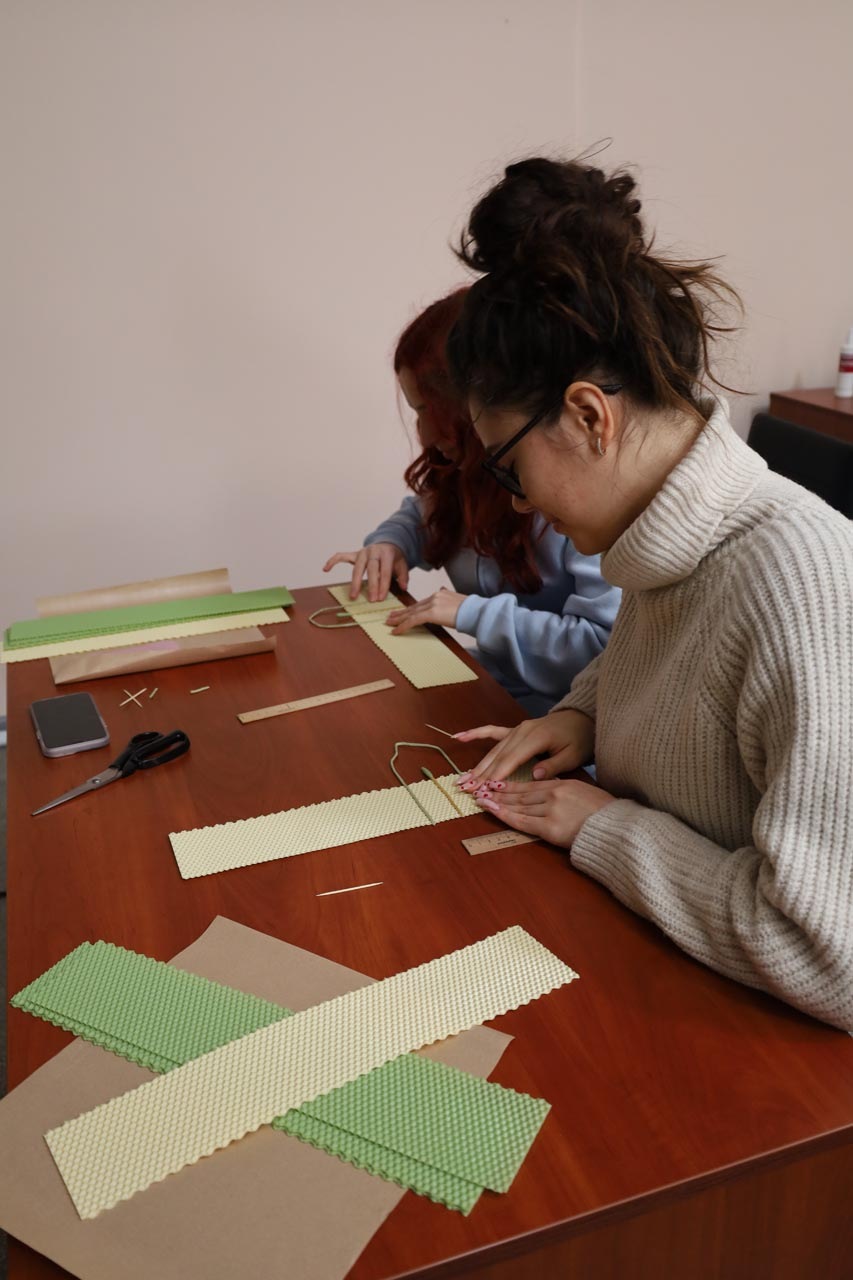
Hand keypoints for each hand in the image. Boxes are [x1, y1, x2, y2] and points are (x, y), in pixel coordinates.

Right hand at [322, 543, 408, 601]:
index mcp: (386, 553)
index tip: (381, 598)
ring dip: (355, 582)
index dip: (383, 585)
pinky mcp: (354, 554)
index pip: (384, 571)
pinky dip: (332, 561)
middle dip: (371, 585)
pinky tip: (325, 569)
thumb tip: (404, 587)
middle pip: (371, 570)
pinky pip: (341, 556)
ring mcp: (362, 552)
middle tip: (371, 600)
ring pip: (357, 567)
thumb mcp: (402, 564)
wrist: (387, 542)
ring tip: (353, 596)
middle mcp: (373, 551)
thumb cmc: (394, 558)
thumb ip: (403, 576)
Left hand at [385, 588, 465, 634]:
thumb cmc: (472, 610)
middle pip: (414, 606)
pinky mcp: (432, 613)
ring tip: (389, 623)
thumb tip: (443, 589)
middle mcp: (435, 596)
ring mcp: (433, 604)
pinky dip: (403, 626)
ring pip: (411, 612)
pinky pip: (413, 620)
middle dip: (401, 613)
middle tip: (390, 617)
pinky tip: (396, 631)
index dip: (411, 608)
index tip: (403, 612)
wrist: (477, 612)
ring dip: (399, 619)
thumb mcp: (458, 600)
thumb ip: (448, 596)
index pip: (422, 602)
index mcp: (440, 594)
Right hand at [454, 709, 594, 787]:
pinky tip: (459, 737)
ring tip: (463, 779)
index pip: (512, 759)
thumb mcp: (572, 755)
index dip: (497, 774)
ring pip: (494, 749)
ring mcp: (517, 729)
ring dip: (478, 765)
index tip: (484, 788)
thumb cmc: (578, 739)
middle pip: (498, 755)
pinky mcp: (515, 729)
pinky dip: (476, 734)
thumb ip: (553, 765)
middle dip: (482, 773)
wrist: (581, 718)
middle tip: (467, 788)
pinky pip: (492, 732)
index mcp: (536, 737)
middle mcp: (522, 731)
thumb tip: (535, 775)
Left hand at [472, 777, 614, 846]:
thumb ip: (566, 791)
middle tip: (481, 790)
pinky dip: (505, 815)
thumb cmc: (606, 815)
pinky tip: (492, 811)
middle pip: (521, 794)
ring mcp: (551, 810)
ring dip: (497, 803)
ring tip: (482, 800)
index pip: (530, 785)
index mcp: (563, 785)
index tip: (496, 784)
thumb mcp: (585, 793)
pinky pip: (522, 821)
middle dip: (499, 793)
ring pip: (518, 806)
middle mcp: (554, 794)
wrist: (617, 829)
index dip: (511, 785)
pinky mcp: (550, 827)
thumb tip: (552, 790)